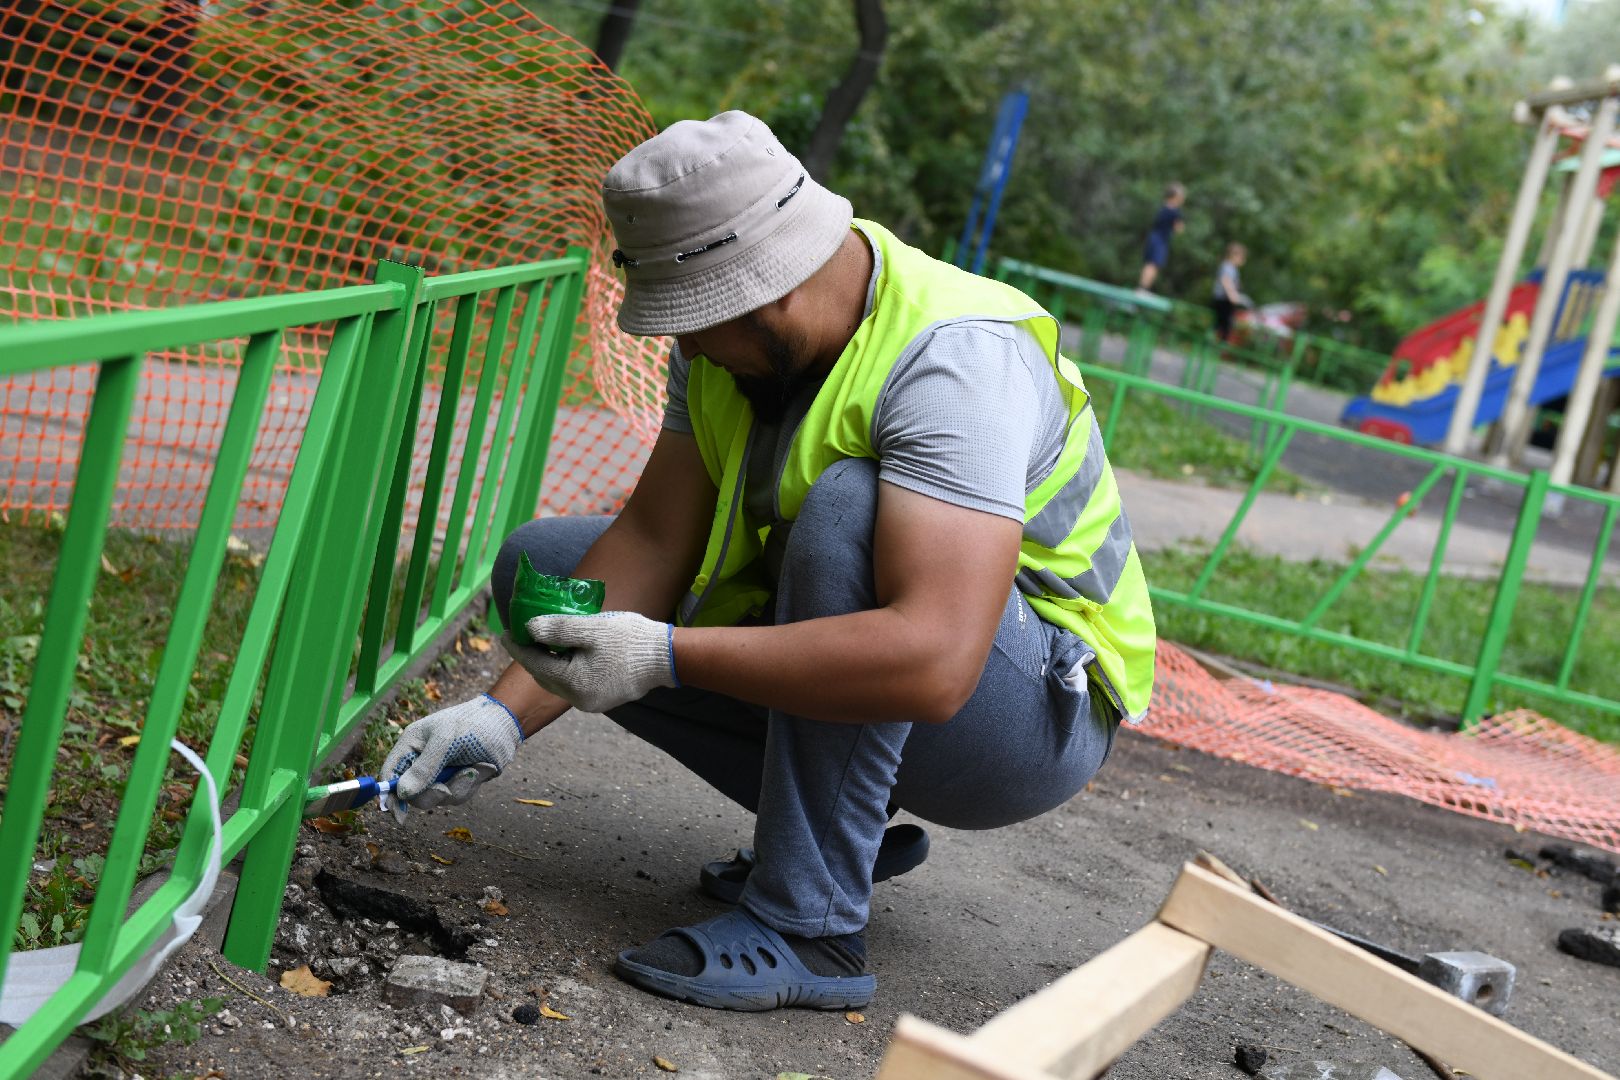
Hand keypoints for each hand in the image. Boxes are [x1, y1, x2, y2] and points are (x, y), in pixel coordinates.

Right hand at [381, 695, 522, 820]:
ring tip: (472, 768)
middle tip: (446, 788)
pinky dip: (470, 784)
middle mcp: (422, 761)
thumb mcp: (446, 741)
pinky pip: (458, 795)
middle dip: (432, 793)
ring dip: (457, 787)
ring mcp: (441, 773)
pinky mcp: (459, 780)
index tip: (398, 815)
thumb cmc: (473, 723)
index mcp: (411, 745)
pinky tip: (481, 767)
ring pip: (438, 798)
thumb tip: (402, 793)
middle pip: (413, 794)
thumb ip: (424, 768)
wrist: (506, 723)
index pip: (391, 774)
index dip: (390, 796)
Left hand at [504, 611, 678, 713]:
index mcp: (573, 684)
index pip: (536, 664)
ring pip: (560, 681)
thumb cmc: (628, 640)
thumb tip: (529, 628)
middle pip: (546, 676)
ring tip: (543, 641)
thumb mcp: (591, 629)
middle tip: (523, 634)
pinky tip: (568, 651)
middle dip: (532, 655)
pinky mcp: (604, 698)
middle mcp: (580, 700)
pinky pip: (575, 683)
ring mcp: (593, 702)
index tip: (505, 632)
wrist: (666, 657)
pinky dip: (566, 668)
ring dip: (550, 662)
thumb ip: (558, 629)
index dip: (518, 647)